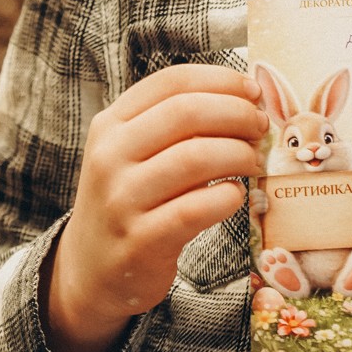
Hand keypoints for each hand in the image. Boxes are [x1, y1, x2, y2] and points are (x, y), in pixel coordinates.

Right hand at [42, 64, 268, 351]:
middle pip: (187, 112)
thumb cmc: (129, 201)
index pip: (172, 82)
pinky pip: (197, 208)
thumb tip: (245, 99)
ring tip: (253, 162)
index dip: (221, 80)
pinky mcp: (140, 240)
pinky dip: (228, 197)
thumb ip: (173, 125)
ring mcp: (121, 199)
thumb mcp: (132, 153)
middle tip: (260, 128)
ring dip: (239, 154)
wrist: (92, 270)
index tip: (253, 91)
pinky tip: (235, 195)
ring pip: (195, 158)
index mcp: (110, 124)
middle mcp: (110, 155)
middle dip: (236, 114)